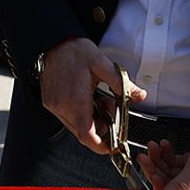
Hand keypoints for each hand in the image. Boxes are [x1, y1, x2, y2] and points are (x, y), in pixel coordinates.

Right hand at [38, 38, 143, 154]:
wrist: (51, 42)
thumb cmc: (74, 52)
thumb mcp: (103, 64)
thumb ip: (122, 84)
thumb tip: (140, 96)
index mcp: (76, 99)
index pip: (86, 135)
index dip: (100, 146)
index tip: (111, 146)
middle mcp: (62, 106)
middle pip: (84, 132)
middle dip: (101, 126)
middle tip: (108, 105)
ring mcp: (54, 106)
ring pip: (75, 126)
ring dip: (90, 120)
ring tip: (97, 99)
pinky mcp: (49, 103)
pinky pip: (67, 118)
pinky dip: (80, 114)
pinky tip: (85, 98)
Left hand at [138, 120, 189, 189]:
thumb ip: (181, 186)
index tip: (152, 178)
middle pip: (171, 187)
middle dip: (156, 171)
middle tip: (145, 159)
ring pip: (170, 173)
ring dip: (159, 160)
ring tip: (154, 148)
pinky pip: (174, 164)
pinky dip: (167, 155)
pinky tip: (164, 146)